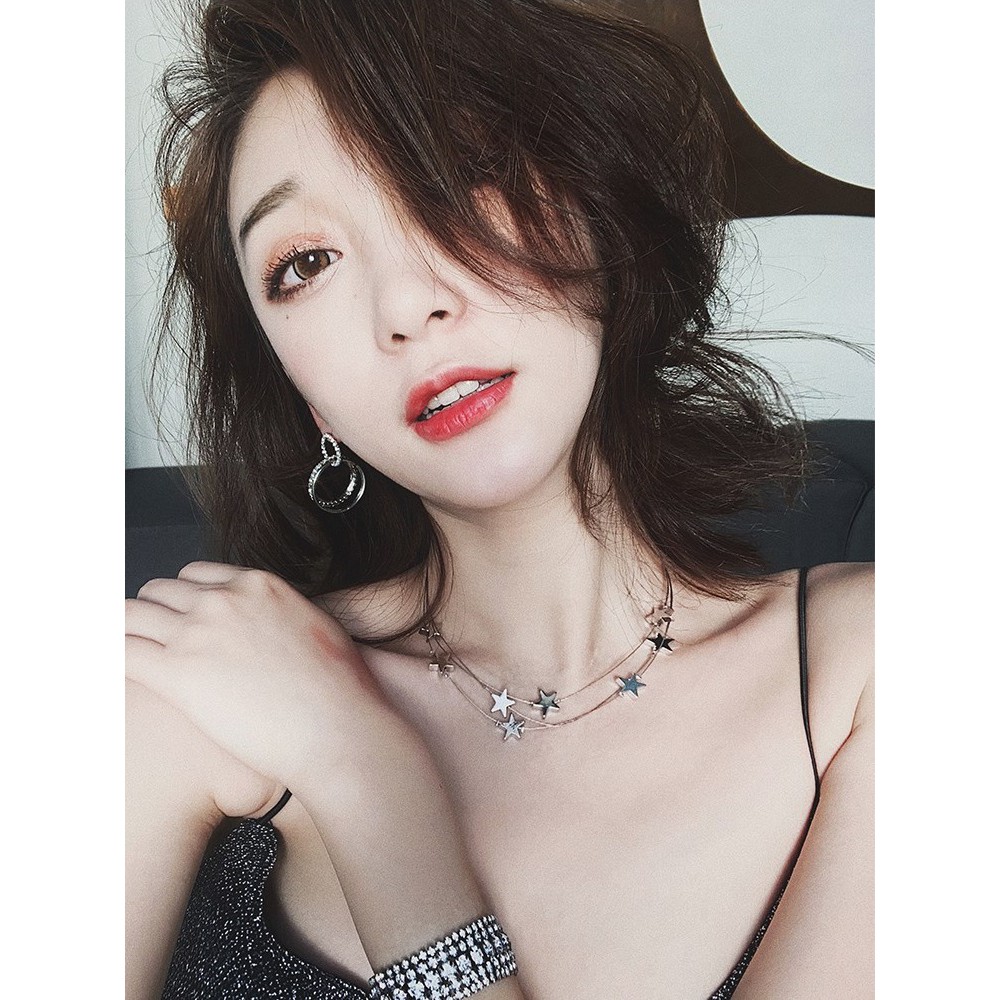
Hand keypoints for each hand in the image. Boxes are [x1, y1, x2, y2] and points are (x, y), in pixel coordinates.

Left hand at [125, 561, 392, 790]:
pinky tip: (102, 670)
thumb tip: (277, 628)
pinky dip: (106, 658)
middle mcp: (224, 599)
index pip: (195, 575)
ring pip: (131, 615)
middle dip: (149, 615)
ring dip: (122, 633)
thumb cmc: (339, 691)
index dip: (181, 599)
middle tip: (143, 642)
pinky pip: (121, 653)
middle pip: (159, 591)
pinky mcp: (179, 673)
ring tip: (112, 652)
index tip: (175, 619)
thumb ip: (284, 617)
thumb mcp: (316, 630)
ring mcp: (199, 633)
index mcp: (258, 585)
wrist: (338, 729)